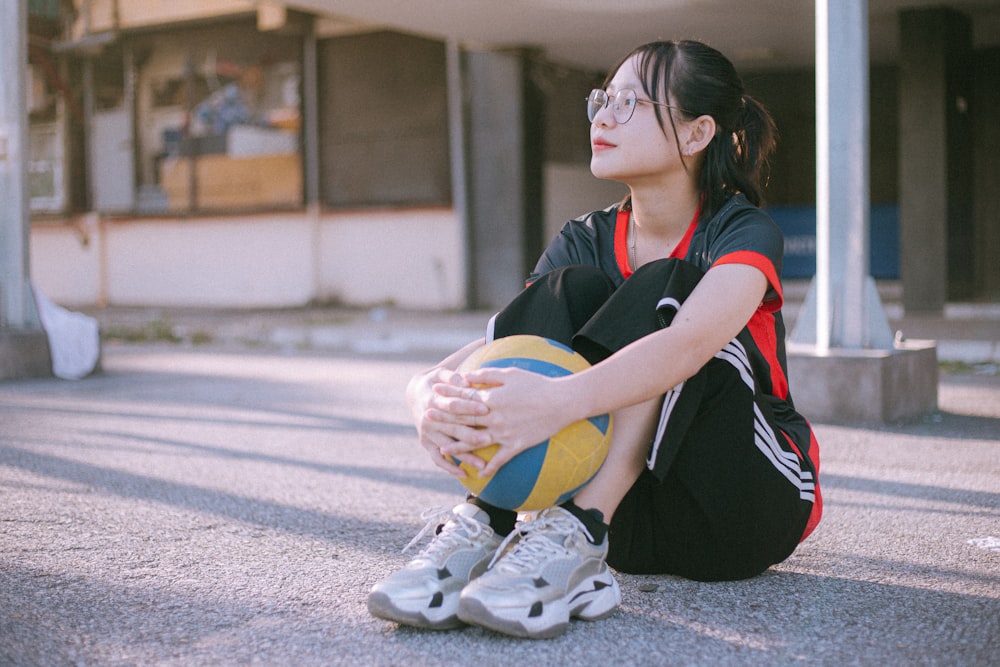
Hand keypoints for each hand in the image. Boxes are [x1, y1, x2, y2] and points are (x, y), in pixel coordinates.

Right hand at [410, 367, 492, 476]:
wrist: (414, 394)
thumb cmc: (436, 382)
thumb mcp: (440, 374)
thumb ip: (453, 376)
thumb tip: (466, 380)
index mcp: (432, 400)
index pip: (452, 405)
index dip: (468, 407)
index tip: (486, 410)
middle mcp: (428, 419)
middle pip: (452, 428)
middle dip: (470, 435)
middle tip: (489, 440)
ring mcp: (427, 433)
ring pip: (448, 447)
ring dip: (464, 456)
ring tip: (482, 465)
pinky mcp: (426, 443)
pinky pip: (437, 458)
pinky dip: (449, 467)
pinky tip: (464, 474)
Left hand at [435, 367, 576, 477]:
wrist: (562, 402)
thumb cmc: (537, 383)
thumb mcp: (511, 373)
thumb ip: (486, 375)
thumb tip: (467, 375)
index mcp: (492, 398)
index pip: (464, 396)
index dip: (448, 393)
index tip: (434, 392)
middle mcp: (495, 417)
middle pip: (464, 418)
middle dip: (445, 417)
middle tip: (427, 416)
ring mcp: (505, 433)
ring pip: (477, 441)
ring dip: (459, 445)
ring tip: (443, 448)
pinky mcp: (517, 444)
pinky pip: (500, 459)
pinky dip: (490, 467)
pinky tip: (479, 474)